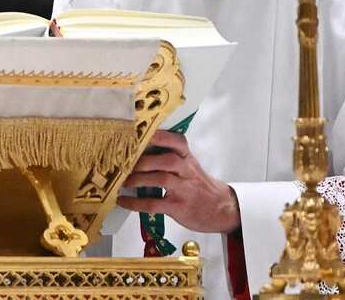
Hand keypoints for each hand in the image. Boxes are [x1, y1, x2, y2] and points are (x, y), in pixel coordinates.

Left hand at [117, 130, 240, 233]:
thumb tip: (135, 149)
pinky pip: (155, 204)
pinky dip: (136, 203)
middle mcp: (187, 171)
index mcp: (187, 158)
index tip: (140, 134)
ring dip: (138, 179)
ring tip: (122, 181)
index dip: (159, 136)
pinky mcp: (179, 207)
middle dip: (144, 160)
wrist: (222, 209)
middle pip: (167, 160)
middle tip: (124, 163)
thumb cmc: (198, 185)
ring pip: (161, 179)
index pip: (177, 141)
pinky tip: (123, 200)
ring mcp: (184, 189)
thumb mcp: (189, 165)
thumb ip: (169, 155)